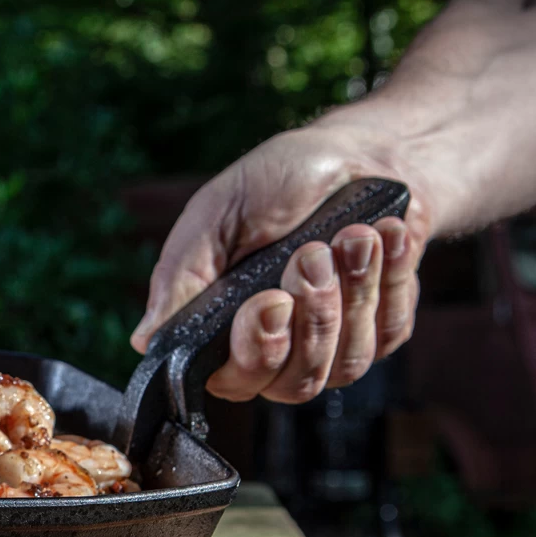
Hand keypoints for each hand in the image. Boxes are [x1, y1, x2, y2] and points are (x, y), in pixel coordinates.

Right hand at [130, 120, 434, 402]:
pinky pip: (387, 333)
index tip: (271, 299)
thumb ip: (182, 277)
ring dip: (355, 291)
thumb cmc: (278, 181)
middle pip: (294, 383)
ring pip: (345, 363)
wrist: (359, 154)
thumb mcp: (217, 215)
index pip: (234, 380)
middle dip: (313, 316)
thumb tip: (145, 338)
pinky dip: (390, 279)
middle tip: (314, 252)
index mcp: (224, 330)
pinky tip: (384, 237)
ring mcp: (332, 347)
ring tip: (354, 234)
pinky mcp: (381, 332)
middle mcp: (278, 350)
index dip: (257, 351)